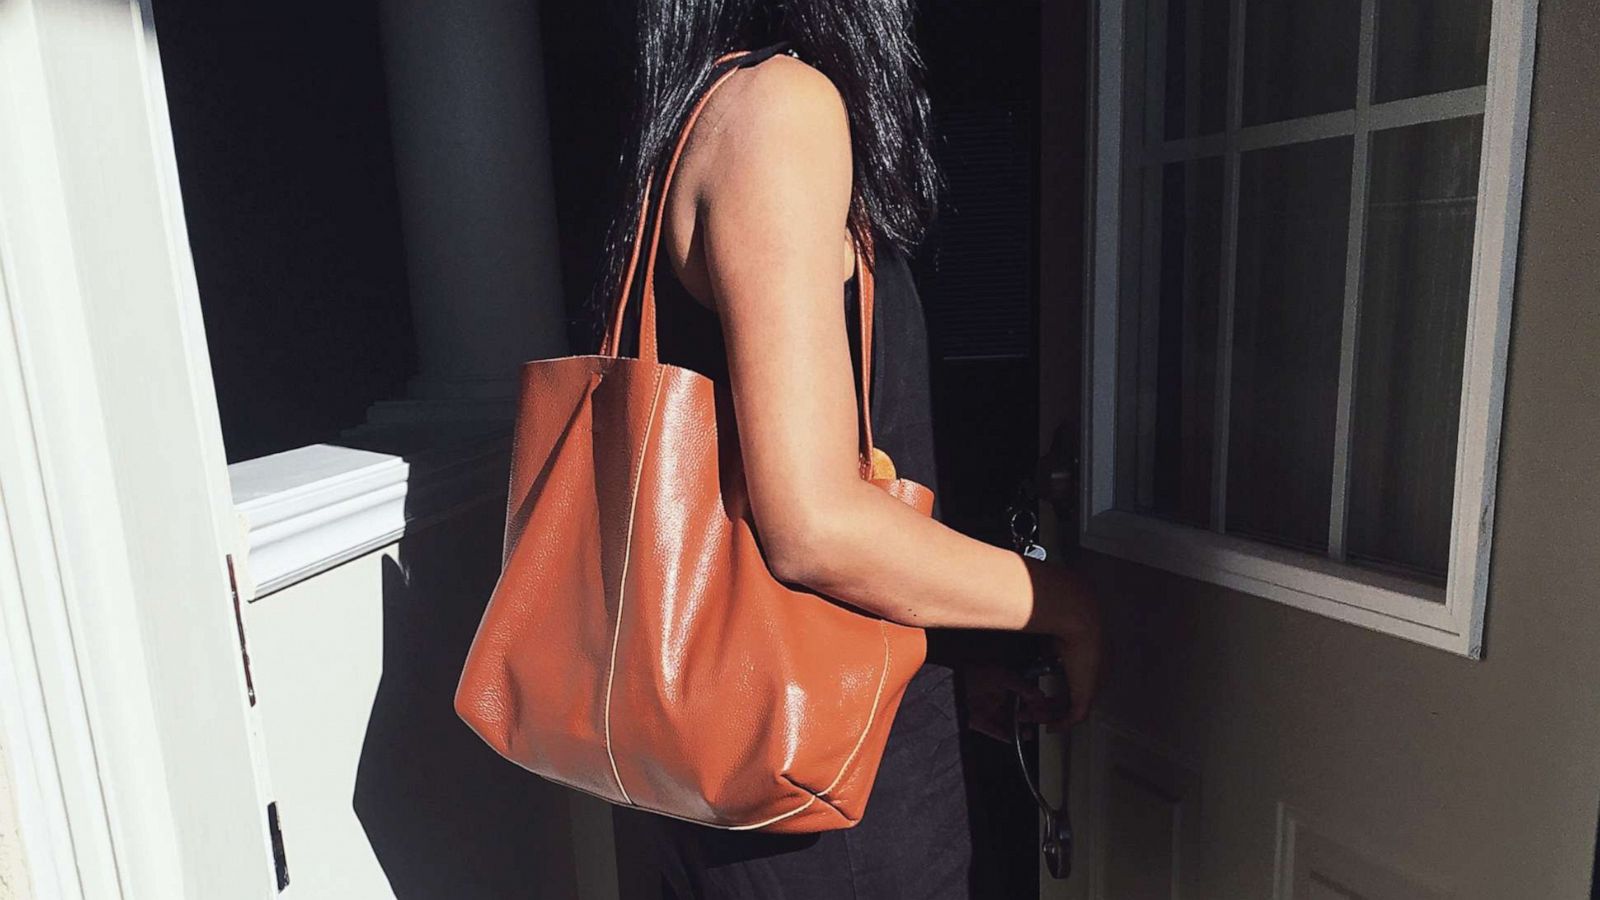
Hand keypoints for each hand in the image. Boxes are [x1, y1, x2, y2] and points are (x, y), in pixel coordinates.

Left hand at [961, 662, 1071, 743]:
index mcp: (1001, 682)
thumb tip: (1038, 694)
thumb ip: (1021, 685)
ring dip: (1019, 728)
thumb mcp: (1000, 675)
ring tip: (1030, 733)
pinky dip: (1005, 735)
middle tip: (1041, 721)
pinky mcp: (976, 720)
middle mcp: (994, 695)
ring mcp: (986, 708)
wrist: (947, 682)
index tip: (1045, 708)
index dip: (1035, 701)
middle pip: (1017, 709)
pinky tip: (1014, 738)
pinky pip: (994, 730)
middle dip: (1030, 716)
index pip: (1024, 693)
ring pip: (1007, 721)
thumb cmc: (970, 672)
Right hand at [1034, 564, 1103, 728]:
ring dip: (1051, 713)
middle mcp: (1098, 672)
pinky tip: (1049, 727)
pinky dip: (1061, 724)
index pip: (1078, 677)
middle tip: (1036, 708)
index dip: (1060, 687)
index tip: (1045, 691)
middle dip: (1053, 703)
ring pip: (1072, 707)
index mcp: (1095, 655)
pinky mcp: (1087, 694)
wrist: (1078, 617)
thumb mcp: (1052, 635)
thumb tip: (1036, 651)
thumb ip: (1046, 647)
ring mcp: (1094, 684)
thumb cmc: (1067, 619)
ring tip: (1034, 716)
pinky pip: (1075, 716)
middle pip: (1075, 695)